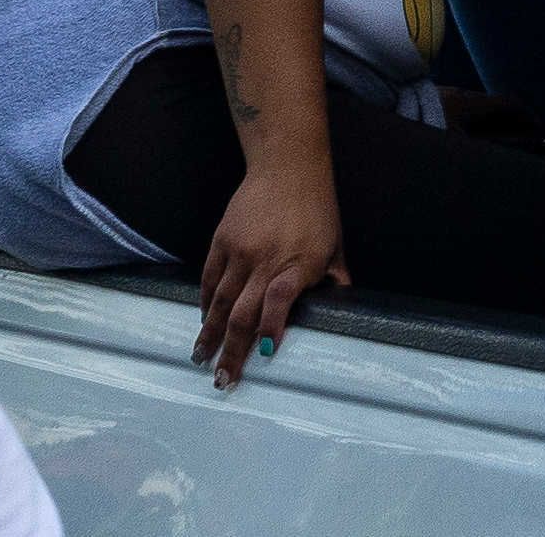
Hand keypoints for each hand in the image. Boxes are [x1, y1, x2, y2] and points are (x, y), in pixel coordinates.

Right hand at [194, 150, 347, 388]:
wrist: (288, 166)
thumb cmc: (317, 208)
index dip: (271, 328)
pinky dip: (205, 302)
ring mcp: (241, 250)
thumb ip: (334, 282)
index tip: (265, 353)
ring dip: (210, 332)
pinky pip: (209, 278)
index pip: (279, 301)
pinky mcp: (222, 239)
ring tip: (201, 357)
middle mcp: (266, 259)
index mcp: (298, 263)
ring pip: (221, 300)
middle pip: (244, 313)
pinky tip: (203, 320)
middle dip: (232, 351)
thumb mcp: (334, 246)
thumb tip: (344, 314)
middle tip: (222, 379)